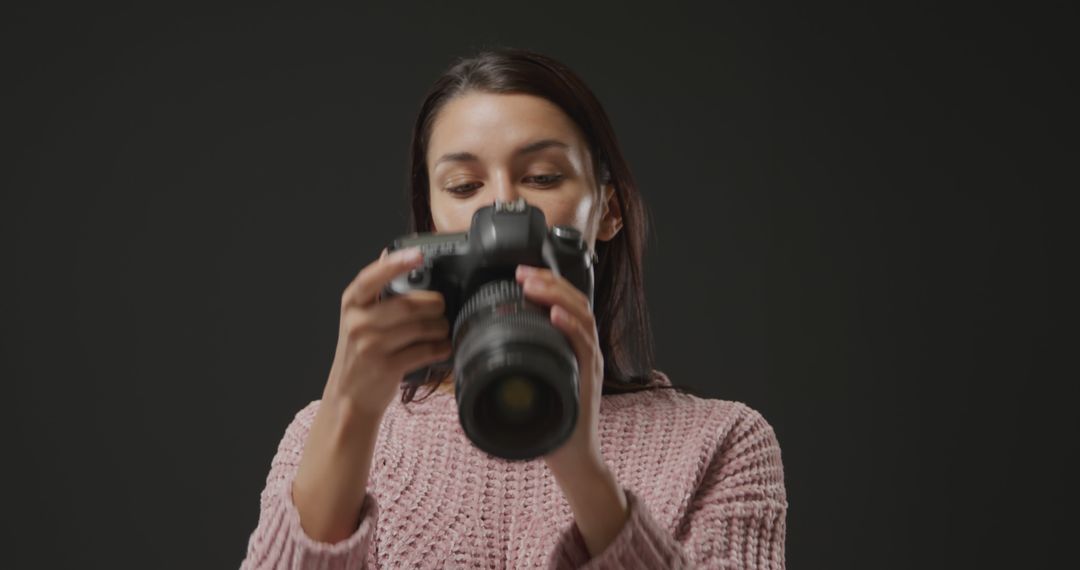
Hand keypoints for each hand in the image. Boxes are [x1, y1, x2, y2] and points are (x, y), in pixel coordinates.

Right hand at [324, 247, 451, 420]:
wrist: (349, 396)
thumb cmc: (359, 353)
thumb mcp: (357, 317)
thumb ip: (374, 290)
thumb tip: (389, 253)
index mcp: (351, 304)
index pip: (371, 278)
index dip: (396, 264)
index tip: (418, 254)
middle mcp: (358, 323)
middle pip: (408, 304)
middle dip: (434, 304)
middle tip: (441, 306)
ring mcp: (371, 346)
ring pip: (420, 328)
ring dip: (440, 327)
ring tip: (443, 328)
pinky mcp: (387, 367)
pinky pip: (424, 351)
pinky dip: (440, 348)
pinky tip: (443, 347)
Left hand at [515, 264, 605, 475]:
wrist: (572, 456)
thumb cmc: (549, 422)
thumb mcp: (527, 385)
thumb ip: (511, 366)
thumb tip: (470, 355)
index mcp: (569, 346)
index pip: (564, 303)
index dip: (545, 283)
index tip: (520, 272)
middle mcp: (583, 348)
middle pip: (575, 301)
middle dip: (549, 281)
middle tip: (523, 273)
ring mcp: (589, 361)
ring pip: (582, 315)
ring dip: (558, 296)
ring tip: (535, 286)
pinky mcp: (589, 378)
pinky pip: (584, 346)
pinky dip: (571, 327)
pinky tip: (557, 316)